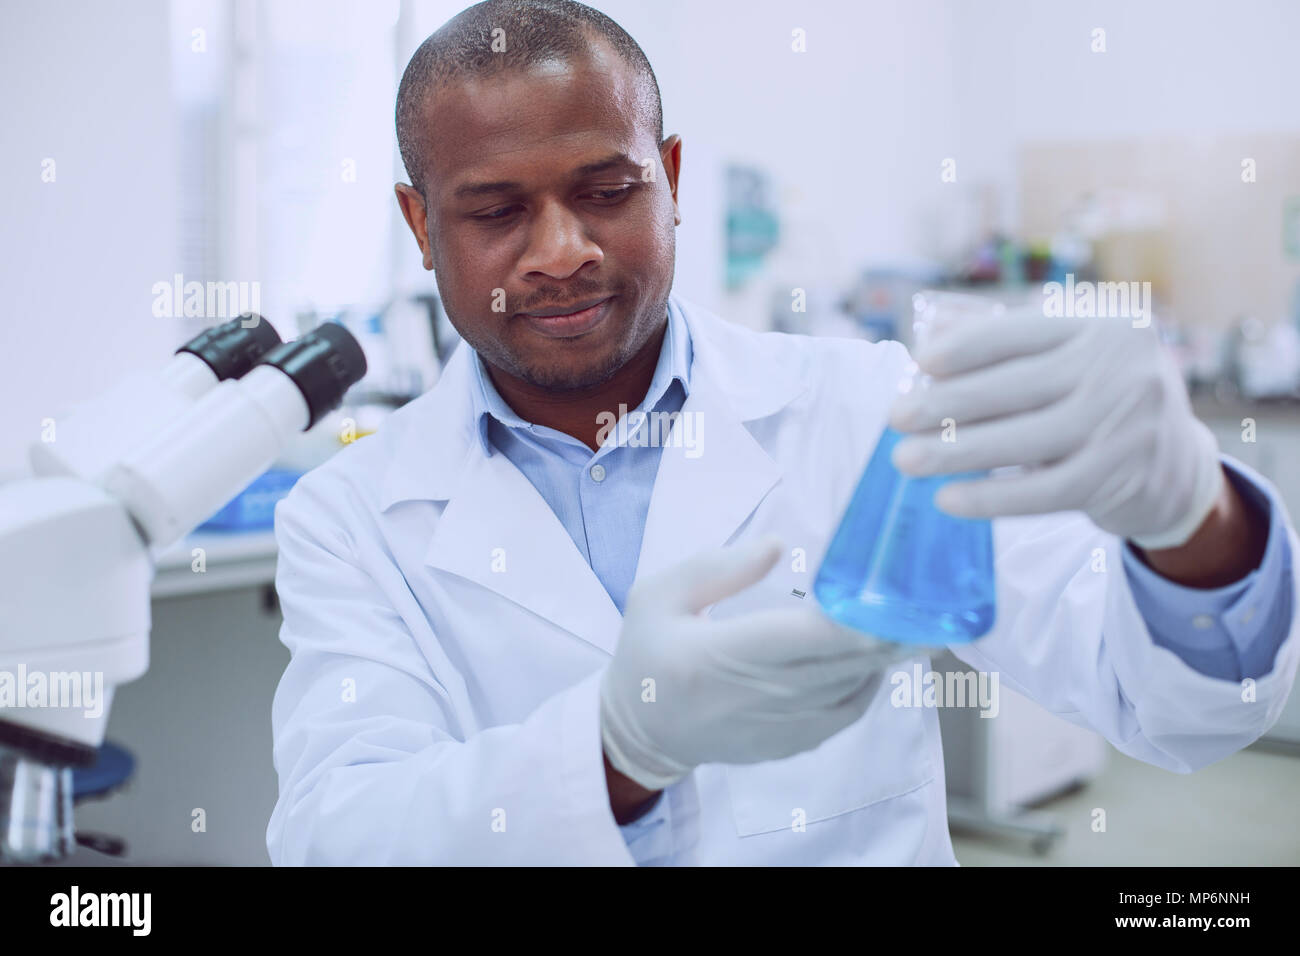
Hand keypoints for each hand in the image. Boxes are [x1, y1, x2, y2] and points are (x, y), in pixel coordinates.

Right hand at [600, 536, 907, 791]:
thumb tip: (777, 545)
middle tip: (927, 601)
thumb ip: (716, 568)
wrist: (642, 731)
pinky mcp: (792, 743)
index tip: (889, 591)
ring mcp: (780, 726)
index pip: (802, 635)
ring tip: (917, 622)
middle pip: (842, 661)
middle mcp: (758, 695)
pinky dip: (871, 683)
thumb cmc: (648, 654)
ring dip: (887, 656)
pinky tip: (881, 657)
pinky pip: (848, 712)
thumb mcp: (658, 596)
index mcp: (719, 655)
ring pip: (852, 687)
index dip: (852, 617)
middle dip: (888, 632)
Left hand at [888, 312, 1222, 549]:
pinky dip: (990, 497)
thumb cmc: (1100, 399)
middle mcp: (1121, 369)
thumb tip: (928, 340)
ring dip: (956, 452)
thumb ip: (1012, 344)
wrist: (1176, 467)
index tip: (919, 363)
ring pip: (1024, 442)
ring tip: (906, 460)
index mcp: (1105, 324)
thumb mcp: (1073, 356)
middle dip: (946, 404)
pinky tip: (947, 498)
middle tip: (895, 417)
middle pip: (1016, 387)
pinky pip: (1041, 492)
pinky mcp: (1118, 479)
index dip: (968, 347)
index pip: (1024, 331)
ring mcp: (1124, 426)